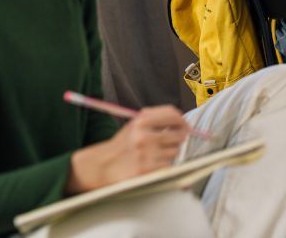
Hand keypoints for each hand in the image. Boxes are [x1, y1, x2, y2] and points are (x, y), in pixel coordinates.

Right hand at [66, 105, 188, 193]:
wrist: (101, 165)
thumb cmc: (123, 144)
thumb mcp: (135, 124)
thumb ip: (157, 118)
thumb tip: (183, 122)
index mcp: (140, 121)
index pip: (173, 115)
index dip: (182, 121)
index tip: (184, 126)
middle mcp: (143, 137)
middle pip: (179, 135)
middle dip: (178, 139)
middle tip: (169, 142)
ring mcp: (145, 155)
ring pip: (175, 151)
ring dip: (170, 153)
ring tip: (155, 154)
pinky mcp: (146, 171)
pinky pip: (169, 166)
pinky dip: (164, 165)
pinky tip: (153, 164)